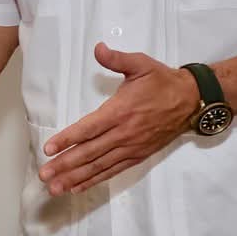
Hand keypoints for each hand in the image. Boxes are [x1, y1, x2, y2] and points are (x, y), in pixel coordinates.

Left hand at [40, 44, 200, 195]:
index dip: (68, 139)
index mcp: (120, 111)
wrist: (192, 100)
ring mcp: (131, 147)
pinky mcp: (138, 155)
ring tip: (55, 188)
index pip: (89, 128)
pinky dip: (95, 180)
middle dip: (65, 165)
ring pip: (99, 166)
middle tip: (44, 175)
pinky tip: (78, 187)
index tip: (49, 149)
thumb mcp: (141, 64)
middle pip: (90, 152)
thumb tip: (98, 48)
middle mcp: (124, 133)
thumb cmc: (162, 81)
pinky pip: (113, 170)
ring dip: (76, 178)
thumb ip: (117, 59)